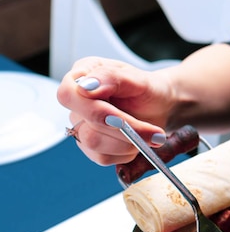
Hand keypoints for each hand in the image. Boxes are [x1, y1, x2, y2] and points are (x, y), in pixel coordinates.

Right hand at [57, 57, 171, 164]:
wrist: (159, 108)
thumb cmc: (148, 89)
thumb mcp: (138, 78)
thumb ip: (112, 78)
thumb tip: (86, 87)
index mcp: (83, 74)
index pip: (68, 94)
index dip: (90, 108)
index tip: (117, 114)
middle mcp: (77, 100)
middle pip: (85, 124)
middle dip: (123, 129)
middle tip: (154, 132)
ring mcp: (81, 124)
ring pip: (93, 143)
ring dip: (127, 142)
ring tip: (149, 134)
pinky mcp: (89, 145)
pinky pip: (102, 157)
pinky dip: (125, 153)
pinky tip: (137, 142)